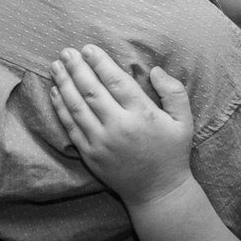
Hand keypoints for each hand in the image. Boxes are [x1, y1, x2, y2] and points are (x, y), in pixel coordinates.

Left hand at [49, 45, 194, 205]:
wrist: (158, 191)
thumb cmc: (172, 153)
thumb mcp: (184, 121)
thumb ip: (174, 92)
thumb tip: (155, 70)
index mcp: (142, 114)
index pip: (116, 81)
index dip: (100, 63)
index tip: (89, 49)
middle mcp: (118, 126)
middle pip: (91, 90)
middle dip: (77, 68)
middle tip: (67, 51)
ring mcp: (101, 142)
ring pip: (77, 107)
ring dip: (64, 83)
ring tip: (56, 66)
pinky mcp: (89, 154)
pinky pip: (70, 126)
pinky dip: (61, 107)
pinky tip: (55, 92)